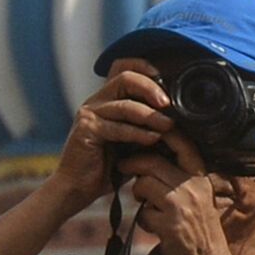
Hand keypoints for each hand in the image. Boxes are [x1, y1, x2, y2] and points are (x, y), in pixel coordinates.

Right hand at [44, 63, 173, 212]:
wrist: (78, 188)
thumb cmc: (107, 166)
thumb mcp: (132, 141)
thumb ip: (147, 126)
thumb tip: (177, 119)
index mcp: (107, 99)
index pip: (122, 67)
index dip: (143, 66)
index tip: (163, 77)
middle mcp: (97, 102)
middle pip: (125, 78)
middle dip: (151, 88)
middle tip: (168, 104)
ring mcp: (89, 114)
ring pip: (124, 104)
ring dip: (150, 115)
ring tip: (168, 125)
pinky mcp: (86, 130)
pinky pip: (117, 127)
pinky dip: (137, 133)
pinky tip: (152, 139)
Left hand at [119, 133, 234, 254]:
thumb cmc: (201, 234)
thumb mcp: (198, 201)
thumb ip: (181, 182)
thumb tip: (153, 165)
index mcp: (201, 178)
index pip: (182, 144)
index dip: (162, 133)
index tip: (145, 128)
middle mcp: (193, 187)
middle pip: (152, 162)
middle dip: (133, 163)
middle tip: (124, 166)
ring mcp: (182, 205)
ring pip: (144, 184)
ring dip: (138, 193)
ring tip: (144, 203)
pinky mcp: (169, 224)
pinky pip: (143, 212)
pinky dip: (143, 220)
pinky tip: (154, 227)